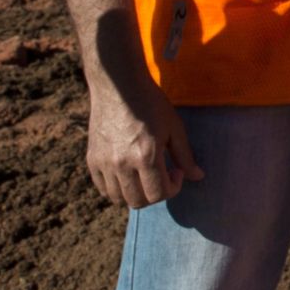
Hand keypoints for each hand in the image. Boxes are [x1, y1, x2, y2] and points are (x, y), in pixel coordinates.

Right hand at [85, 74, 202, 206]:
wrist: (119, 87)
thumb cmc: (152, 104)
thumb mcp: (174, 128)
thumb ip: (185, 156)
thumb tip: (197, 177)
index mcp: (145, 156)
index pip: (158, 193)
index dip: (173, 189)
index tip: (177, 172)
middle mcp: (122, 164)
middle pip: (138, 201)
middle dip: (156, 195)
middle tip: (163, 176)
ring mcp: (104, 164)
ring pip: (119, 198)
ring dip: (136, 193)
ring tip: (145, 175)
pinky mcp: (92, 160)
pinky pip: (103, 188)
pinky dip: (117, 188)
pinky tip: (129, 174)